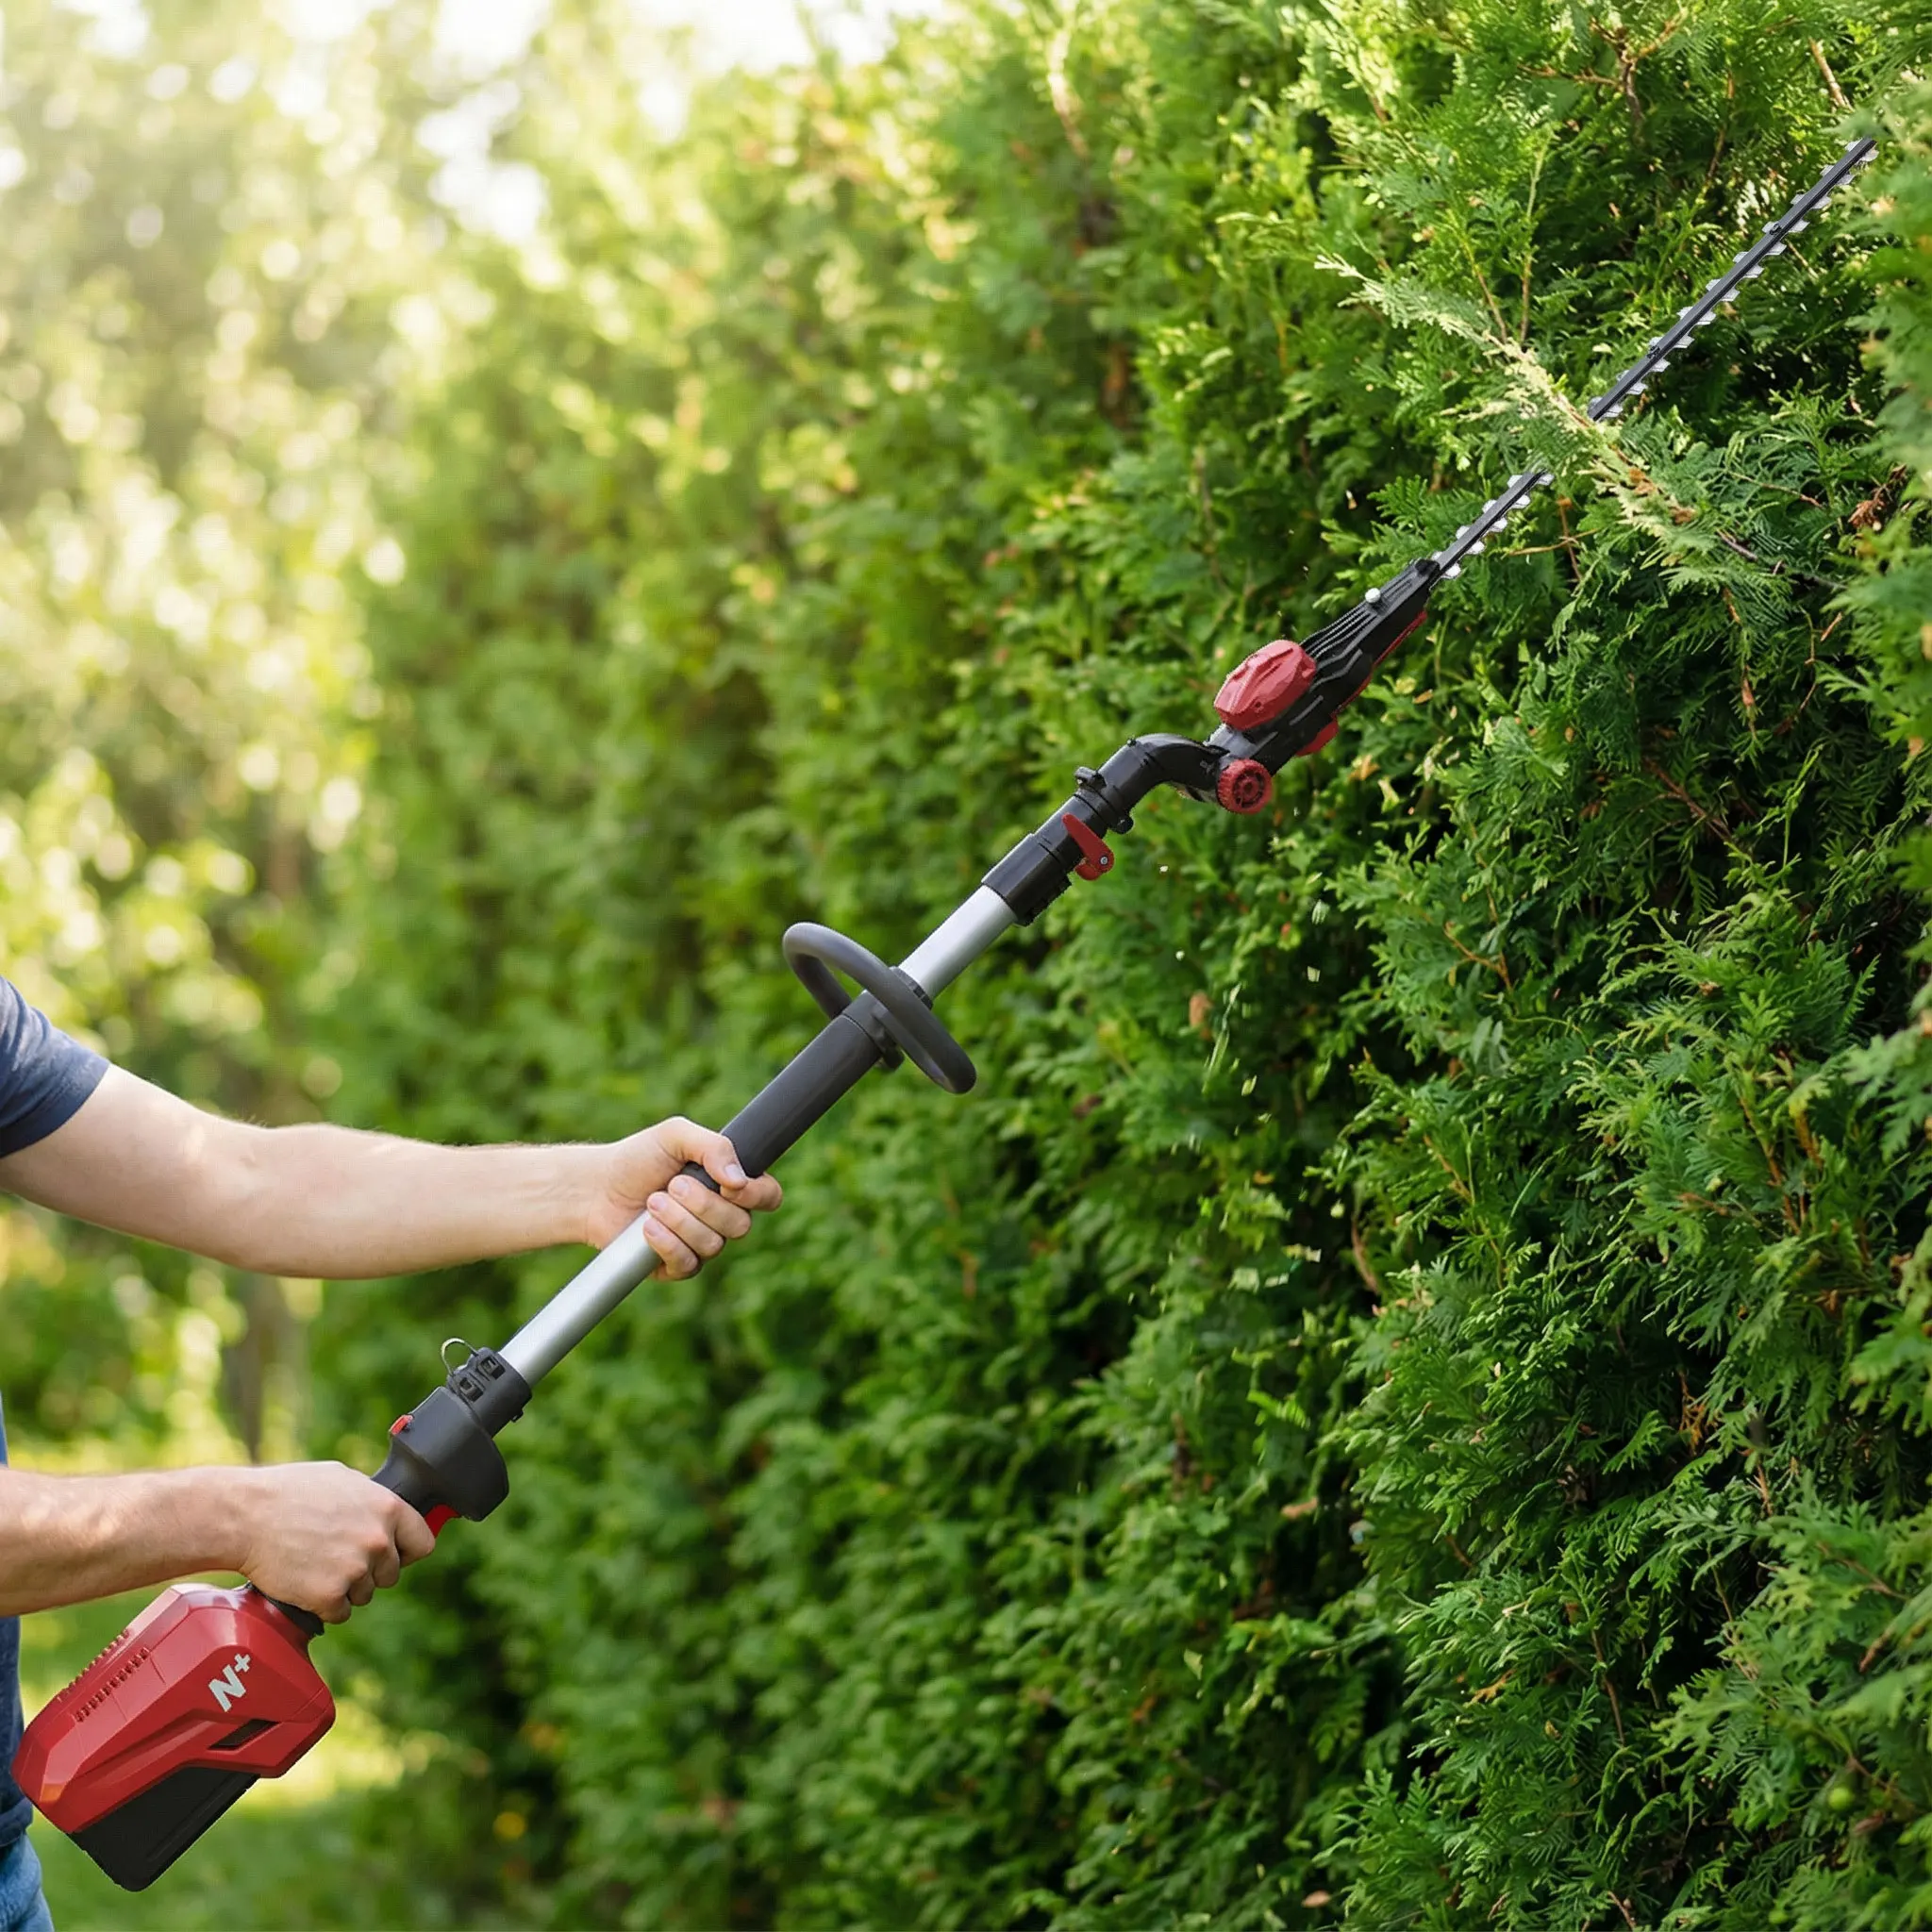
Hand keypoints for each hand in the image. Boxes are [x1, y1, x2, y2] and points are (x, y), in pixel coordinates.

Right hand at [232, 1463, 435, 1624]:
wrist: (246, 1516)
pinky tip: (304, 1581)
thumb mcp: (343, 1480)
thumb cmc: (289, 1493)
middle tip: (335, 1556)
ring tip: (314, 1563)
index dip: (406, 1551)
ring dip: (344, 1588)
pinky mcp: (330, 1596)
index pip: (423, 1543)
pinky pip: (338, 1612)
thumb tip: (389, 1513)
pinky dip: (322, 1604)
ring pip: (364, 1594)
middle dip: (368, 1571)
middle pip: (390, 1574)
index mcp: (388, 1509)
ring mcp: (355, 1570)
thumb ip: (373, 1500)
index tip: (393, 1554)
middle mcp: (378, 1540)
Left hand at [583, 1116, 783, 1275]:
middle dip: (703, 1204)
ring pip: (713, 1245)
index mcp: (730, 1184)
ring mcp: (701, 1243)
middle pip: (740, 1225)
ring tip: (652, 1202)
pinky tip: (647, 1227)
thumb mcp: (675, 1135)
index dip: (755, 1194)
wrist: (596, 1188)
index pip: (769, 1196)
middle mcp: (722, 1217)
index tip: (726, 1184)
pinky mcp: (677, 1265)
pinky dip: (666, 1243)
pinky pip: (688, 1264)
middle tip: (672, 1184)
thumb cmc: (638, 1158)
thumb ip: (714, 1147)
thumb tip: (739, 1180)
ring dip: (679, 1220)